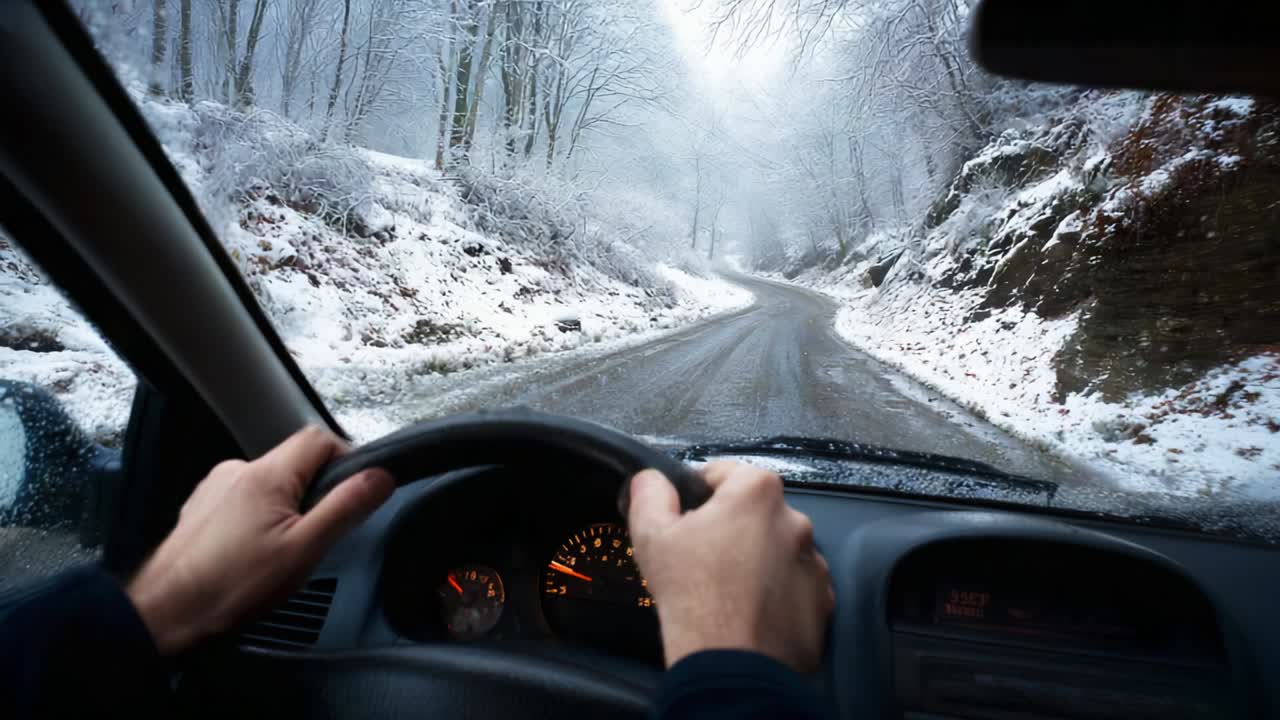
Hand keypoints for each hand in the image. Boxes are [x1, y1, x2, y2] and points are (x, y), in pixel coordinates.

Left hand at [126, 427, 393, 654]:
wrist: (165, 614)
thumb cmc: (229, 587)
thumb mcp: (304, 550)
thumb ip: (346, 508)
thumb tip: (380, 477)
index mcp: (266, 475)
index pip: (321, 439)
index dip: (346, 462)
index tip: (352, 495)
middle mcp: (238, 472)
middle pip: (296, 463)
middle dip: (315, 495)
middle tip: (315, 537)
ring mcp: (215, 489)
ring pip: (271, 484)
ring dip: (286, 510)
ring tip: (280, 553)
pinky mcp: (201, 509)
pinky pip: (245, 501)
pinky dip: (258, 521)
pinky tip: (253, 556)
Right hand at [627, 461, 833, 671]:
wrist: (729, 664)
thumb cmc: (691, 595)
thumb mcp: (651, 535)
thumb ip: (650, 493)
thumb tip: (651, 479)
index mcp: (757, 492)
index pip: (724, 474)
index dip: (699, 494)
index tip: (686, 518)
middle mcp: (795, 520)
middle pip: (754, 513)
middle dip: (731, 528)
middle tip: (703, 558)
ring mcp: (814, 562)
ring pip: (778, 549)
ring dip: (758, 560)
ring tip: (728, 591)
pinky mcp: (823, 601)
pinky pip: (796, 586)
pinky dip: (777, 593)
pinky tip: (751, 611)